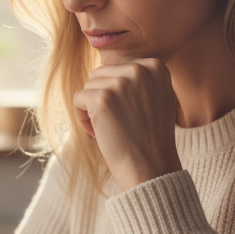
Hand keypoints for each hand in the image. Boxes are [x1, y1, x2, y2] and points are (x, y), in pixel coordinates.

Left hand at [73, 57, 181, 190]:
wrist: (151, 166)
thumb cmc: (150, 137)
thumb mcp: (156, 97)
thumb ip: (138, 79)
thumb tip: (110, 67)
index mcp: (155, 66)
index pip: (117, 68)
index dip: (117, 94)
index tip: (131, 114)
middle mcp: (140, 70)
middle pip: (100, 74)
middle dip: (103, 99)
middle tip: (119, 122)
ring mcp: (120, 83)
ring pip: (88, 86)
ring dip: (92, 109)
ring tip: (112, 128)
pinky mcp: (102, 98)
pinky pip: (78, 99)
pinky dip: (83, 118)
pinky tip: (100, 132)